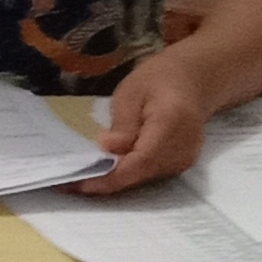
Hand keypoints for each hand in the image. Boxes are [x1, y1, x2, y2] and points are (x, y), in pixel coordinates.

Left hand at [70, 54, 225, 193]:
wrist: (193, 79)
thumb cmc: (159, 78)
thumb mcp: (132, 90)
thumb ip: (122, 123)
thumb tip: (107, 150)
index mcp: (170, 124)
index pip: (139, 162)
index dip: (108, 178)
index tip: (77, 183)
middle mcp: (183, 148)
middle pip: (139, 175)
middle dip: (104, 182)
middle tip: (68, 182)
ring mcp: (185, 159)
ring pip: (143, 178)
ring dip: (113, 180)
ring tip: (81, 176)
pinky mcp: (181, 164)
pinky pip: (149, 174)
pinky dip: (126, 174)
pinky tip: (105, 168)